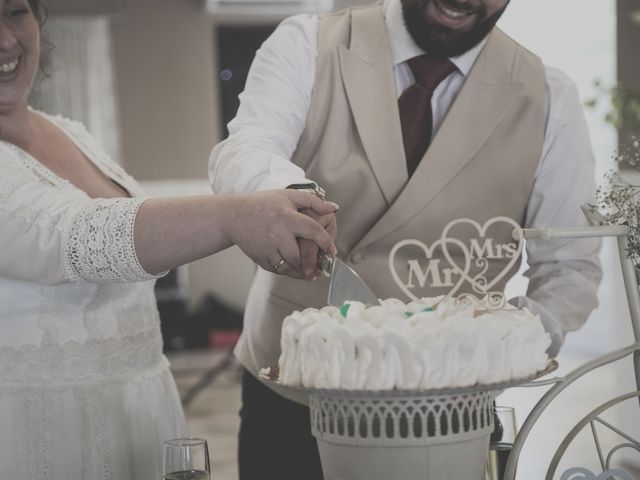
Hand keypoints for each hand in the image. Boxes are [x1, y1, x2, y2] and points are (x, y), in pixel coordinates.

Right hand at [222, 190, 337, 277]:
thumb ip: (312, 201)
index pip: (313, 231)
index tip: (332, 250)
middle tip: (321, 268)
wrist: (234, 216)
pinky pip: (278, 270)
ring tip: (310, 272)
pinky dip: (287, 271)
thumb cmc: (262, 204)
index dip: (325, 242)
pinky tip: (294, 268)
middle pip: (300, 256)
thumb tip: (332, 208)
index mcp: (287, 218)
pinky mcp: (260, 258)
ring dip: (301, 271)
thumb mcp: (288, 196)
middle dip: (312, 264)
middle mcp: (278, 234)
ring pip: (289, 267)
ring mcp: (268, 248)